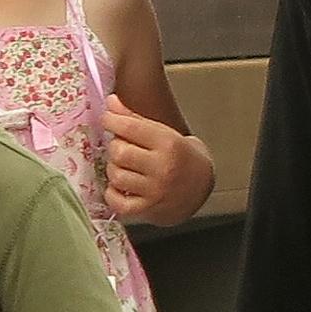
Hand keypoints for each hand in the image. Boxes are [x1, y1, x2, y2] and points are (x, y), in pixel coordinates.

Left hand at [98, 97, 205, 222]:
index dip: (111, 120)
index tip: (108, 119)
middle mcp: (163, 168)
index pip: (129, 127)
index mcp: (169, 144)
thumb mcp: (165, 134)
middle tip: (124, 148)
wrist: (201, 187)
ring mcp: (155, 191)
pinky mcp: (148, 209)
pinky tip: (121, 187)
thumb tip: (110, 102)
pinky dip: (113, 194)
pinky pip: (116, 202)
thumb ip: (135, 119)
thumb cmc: (181, 157)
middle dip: (117, 147)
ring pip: (115, 176)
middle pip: (118, 152)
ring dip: (115, 170)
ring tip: (125, 168)